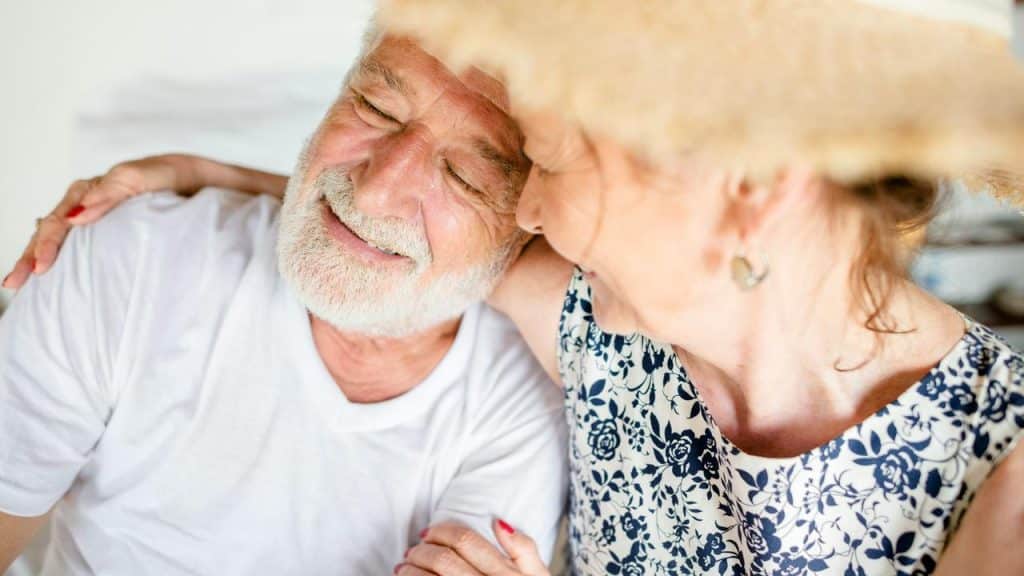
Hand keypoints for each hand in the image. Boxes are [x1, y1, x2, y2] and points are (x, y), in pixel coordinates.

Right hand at [2, 156, 195, 289]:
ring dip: (36, 259)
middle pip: (50, 232)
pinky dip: (61, 259)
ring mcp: (94, 219)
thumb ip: (112, 192)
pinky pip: (76, 246)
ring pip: (58, 240)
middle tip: (13, 283)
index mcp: (90, 190)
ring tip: (18, 284)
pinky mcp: (106, 232)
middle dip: (29, 257)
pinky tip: (48, 275)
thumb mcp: (146, 179)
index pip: (58, 221)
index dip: (46, 245)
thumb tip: (75, 216)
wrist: (197, 183)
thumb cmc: (171, 178)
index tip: (40, 268)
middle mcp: (86, 204)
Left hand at [397, 519, 549, 575]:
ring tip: (404, 568)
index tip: (429, 533)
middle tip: (413, 550)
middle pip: (443, 561)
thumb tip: (499, 523)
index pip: (467, 541)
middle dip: (422, 551)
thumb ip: (524, 549)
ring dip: (410, 571)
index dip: (442, 532)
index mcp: (506, 575)